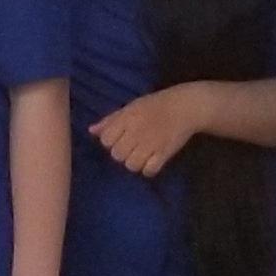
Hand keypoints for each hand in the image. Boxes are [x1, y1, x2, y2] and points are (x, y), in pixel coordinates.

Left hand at [88, 83, 217, 177]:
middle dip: (122, 153)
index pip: (106, 140)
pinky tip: (151, 161)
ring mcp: (151, 143)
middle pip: (117, 155)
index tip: (119, 138)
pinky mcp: (165, 153)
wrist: (184, 107)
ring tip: (141, 155)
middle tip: (132, 147)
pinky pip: (149, 171)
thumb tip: (91, 131)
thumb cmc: (154, 105)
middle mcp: (137, 131)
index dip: (110, 142)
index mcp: (127, 118)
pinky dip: (148, 168)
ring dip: (134, 162)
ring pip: (131, 165)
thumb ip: (110, 120)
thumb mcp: (131, 107)